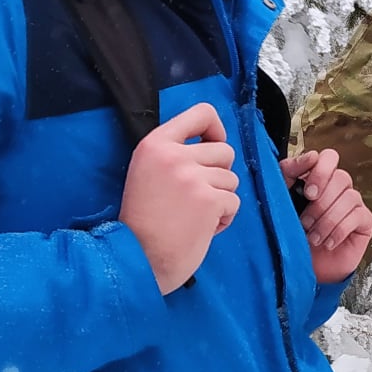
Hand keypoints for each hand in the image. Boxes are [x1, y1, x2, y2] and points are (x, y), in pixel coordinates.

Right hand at [120, 102, 238, 293]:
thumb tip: (213, 144)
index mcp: (155, 144)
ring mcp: (192, 177)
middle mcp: (174, 156)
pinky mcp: (209, 200)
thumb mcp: (147, 173)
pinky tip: (201, 229)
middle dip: (219, 175)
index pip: (202, 112)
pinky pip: (234, 202)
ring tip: (194, 216)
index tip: (212, 145)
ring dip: (220, 199)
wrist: (137, 259)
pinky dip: (223, 219)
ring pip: (231, 179)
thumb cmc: (143, 222)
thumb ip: (174, 155)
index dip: (216, 129)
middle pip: (225, 151)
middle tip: (196, 196)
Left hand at [282, 149, 371, 283]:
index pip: (329, 158)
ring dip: (328, 220)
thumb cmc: (291, 234)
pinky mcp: (364, 221)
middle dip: (321, 203)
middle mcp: (338, 188)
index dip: (320, 171)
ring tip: (313, 237)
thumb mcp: (281, 201)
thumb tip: (310, 156)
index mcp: (319, 178)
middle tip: (305, 222)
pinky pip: (358, 216)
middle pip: (341, 177)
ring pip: (349, 197)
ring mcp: (354, 203)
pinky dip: (339, 230)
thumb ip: (289, 174)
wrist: (302, 268)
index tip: (308, 192)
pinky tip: (327, 243)